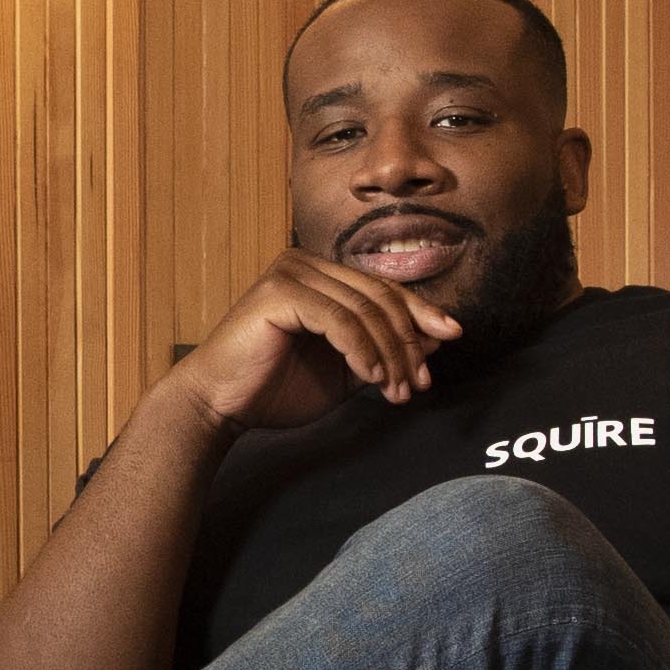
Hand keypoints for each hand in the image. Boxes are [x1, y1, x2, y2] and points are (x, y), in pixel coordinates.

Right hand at [158, 248, 464, 440]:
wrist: (219, 405)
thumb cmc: (274, 388)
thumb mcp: (344, 370)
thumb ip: (383, 350)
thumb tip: (435, 338)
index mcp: (320, 276)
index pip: (383, 288)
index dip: (421, 313)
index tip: (450, 340)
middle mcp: (306, 264)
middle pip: (380, 296)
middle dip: (408, 342)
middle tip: (418, 382)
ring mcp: (291, 274)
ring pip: (364, 309)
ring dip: (389, 353)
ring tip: (396, 390)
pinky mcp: (280, 293)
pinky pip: (339, 320)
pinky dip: (362, 350)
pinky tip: (372, 377)